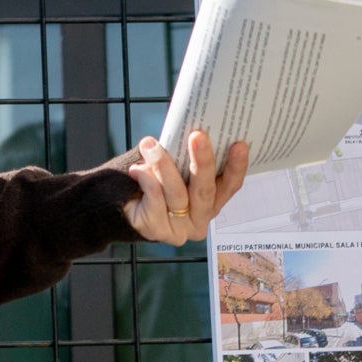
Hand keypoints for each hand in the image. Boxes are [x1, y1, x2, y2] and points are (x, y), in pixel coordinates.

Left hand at [118, 129, 246, 245]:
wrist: (122, 205)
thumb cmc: (154, 180)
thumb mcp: (174, 167)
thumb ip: (185, 158)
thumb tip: (192, 130)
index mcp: (212, 201)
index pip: (230, 186)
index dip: (237, 167)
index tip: (239, 144)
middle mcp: (201, 217)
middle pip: (206, 191)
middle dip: (203, 162)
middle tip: (198, 136)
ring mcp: (181, 229)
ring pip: (177, 193)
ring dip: (163, 165)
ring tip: (151, 145)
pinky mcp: (158, 230)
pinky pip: (155, 200)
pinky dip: (146, 180)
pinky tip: (137, 169)